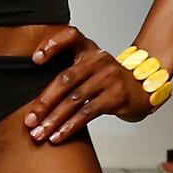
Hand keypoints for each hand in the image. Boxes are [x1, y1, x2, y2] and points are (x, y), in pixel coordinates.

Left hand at [23, 31, 152, 145]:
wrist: (143, 89)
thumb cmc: (109, 80)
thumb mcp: (91, 67)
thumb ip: (68, 73)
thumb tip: (34, 99)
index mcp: (88, 49)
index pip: (70, 36)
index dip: (52, 44)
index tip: (35, 59)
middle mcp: (98, 60)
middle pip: (65, 79)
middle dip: (44, 102)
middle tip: (29, 120)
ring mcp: (108, 78)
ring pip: (74, 100)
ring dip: (54, 120)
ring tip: (40, 134)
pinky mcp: (116, 96)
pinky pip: (87, 113)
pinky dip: (69, 127)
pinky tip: (58, 136)